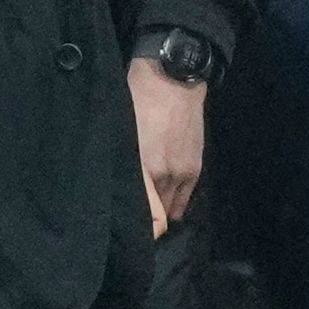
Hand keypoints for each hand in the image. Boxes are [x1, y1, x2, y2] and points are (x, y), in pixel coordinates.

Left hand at [128, 58, 206, 237]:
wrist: (173, 79)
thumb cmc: (136, 100)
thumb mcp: (119, 132)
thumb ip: (120, 164)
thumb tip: (114, 190)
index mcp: (143, 169)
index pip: (148, 218)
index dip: (139, 230)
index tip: (127, 230)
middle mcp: (165, 177)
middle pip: (157, 215)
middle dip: (147, 217)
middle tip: (132, 214)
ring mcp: (182, 173)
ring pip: (172, 207)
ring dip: (161, 208)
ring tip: (150, 206)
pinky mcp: (195, 167)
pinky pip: (186, 197)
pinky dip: (176, 201)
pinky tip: (166, 197)